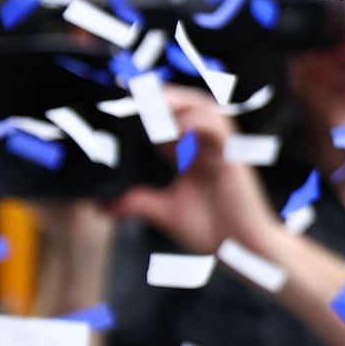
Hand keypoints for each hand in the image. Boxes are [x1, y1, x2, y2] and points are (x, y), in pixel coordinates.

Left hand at [110, 85, 274, 254]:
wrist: (243, 250)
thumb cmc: (214, 232)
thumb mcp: (165, 212)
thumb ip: (137, 202)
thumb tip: (101, 205)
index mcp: (192, 155)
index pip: (169, 120)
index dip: (147, 108)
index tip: (120, 104)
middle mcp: (207, 146)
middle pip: (186, 104)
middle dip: (160, 96)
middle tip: (131, 94)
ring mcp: (222, 148)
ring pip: (203, 107)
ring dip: (177, 101)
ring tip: (150, 102)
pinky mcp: (234, 155)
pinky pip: (217, 127)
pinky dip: (197, 121)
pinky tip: (176, 126)